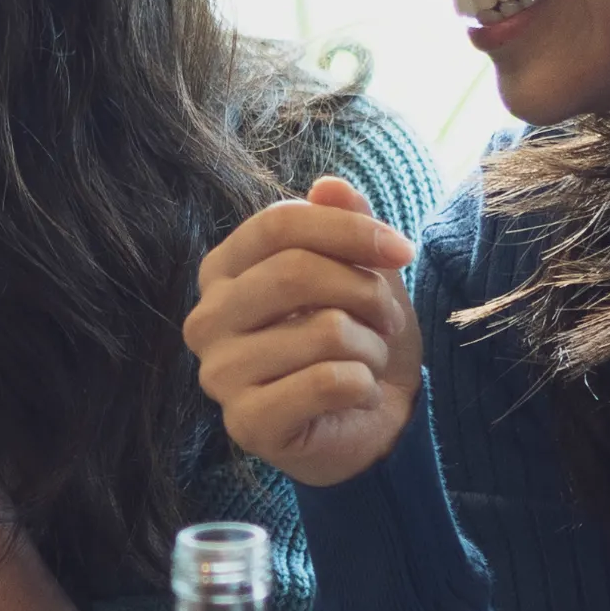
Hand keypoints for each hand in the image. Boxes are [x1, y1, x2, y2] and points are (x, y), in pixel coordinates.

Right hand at [184, 181, 422, 485]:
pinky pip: (327, 382)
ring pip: (323, 330)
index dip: (350, 230)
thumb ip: (343, 223)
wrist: (373, 425)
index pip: (279, 223)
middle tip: (387, 319)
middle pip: (295, 271)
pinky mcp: (246, 424)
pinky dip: (364, 386)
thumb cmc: (357, 341)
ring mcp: (219, 375)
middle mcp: (207, 319)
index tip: (403, 250)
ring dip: (370, 347)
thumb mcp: (361, 271)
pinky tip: (357, 396)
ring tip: (366, 362)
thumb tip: (329, 185)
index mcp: (224, 271)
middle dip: (366, 293)